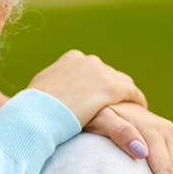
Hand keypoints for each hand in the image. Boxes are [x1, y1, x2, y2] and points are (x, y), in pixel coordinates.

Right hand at [27, 50, 146, 126]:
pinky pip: (132, 94)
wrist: (36, 115)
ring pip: (122, 83)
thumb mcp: (40, 88)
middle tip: (116, 106)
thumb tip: (52, 89)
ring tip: (129, 110)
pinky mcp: (111, 87)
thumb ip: (53, 85)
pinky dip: (137, 101)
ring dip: (125, 96)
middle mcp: (88, 61)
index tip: (99, 98)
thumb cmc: (32, 108)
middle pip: (109, 74)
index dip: (97, 85)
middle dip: (112, 90)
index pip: (93, 70)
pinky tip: (139, 111)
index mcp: (71, 59)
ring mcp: (100, 72)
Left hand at [85, 102, 172, 173]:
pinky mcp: (163, 142)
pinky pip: (170, 170)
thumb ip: (117, 131)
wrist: (96, 98)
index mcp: (152, 128)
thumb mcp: (98, 118)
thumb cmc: (91, 111)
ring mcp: (166, 136)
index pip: (164, 170)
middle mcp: (165, 131)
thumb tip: (141, 151)